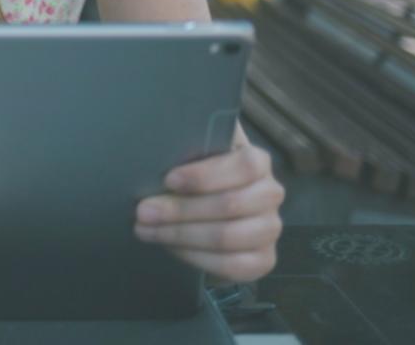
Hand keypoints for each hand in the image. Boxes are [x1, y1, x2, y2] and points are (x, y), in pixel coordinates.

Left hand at [133, 126, 282, 281]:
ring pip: (228, 237)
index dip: (205, 175)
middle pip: (230, 205)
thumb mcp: (195, 154)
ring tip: (148, 230)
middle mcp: (270, 194)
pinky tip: (170, 247)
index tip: (169, 180)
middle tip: (143, 211)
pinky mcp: (264, 259)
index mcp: (257, 162)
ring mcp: (270, 228)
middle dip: (180, 210)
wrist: (209, 208)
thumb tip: (160, 151)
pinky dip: (195, 257)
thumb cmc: (197, 174)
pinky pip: (232, 265)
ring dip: (181, 235)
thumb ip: (187, 148)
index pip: (244, 166)